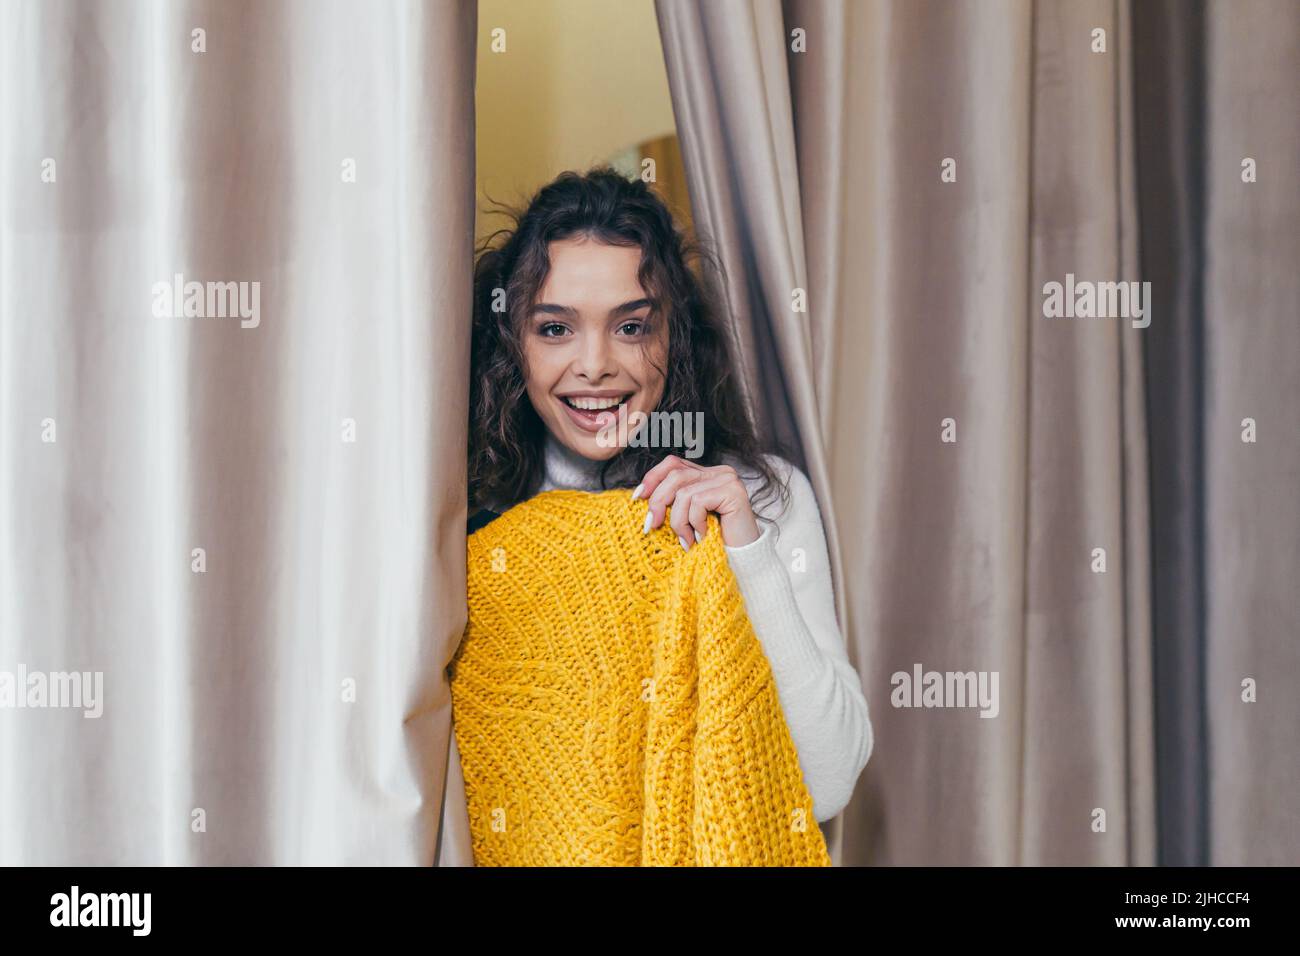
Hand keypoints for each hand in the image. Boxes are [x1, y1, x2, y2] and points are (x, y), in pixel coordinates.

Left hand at [632, 455, 759, 549]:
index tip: (637, 498)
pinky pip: (698, 502)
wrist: (742, 562)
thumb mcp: (686, 518)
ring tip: (686, 540)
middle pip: (675, 475)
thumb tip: (640, 494)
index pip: (673, 463)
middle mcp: (719, 472)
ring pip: (684, 492)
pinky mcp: (733, 491)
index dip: (652, 478)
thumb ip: (671, 501)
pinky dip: (694, 524)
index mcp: (706, 474)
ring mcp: (728, 479)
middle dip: (658, 502)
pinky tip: (702, 537)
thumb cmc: (712, 543)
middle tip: (651, 526)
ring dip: (678, 521)